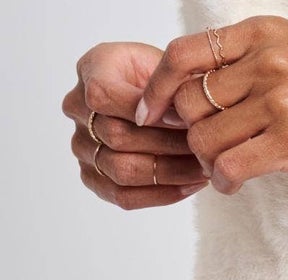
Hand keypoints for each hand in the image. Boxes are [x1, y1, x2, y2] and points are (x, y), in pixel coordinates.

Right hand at [62, 42, 208, 209]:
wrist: (162, 100)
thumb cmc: (168, 81)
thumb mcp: (170, 69)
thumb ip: (168, 88)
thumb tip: (181, 120)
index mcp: (91, 70)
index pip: (103, 95)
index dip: (145, 112)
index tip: (186, 121)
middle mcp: (77, 108)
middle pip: (116, 136)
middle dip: (167, 146)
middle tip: (203, 150)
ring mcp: (82, 146)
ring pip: (121, 170)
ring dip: (169, 173)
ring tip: (203, 169)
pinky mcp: (93, 178)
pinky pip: (124, 196)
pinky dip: (162, 194)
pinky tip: (191, 186)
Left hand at [137, 16, 287, 195]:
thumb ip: (256, 58)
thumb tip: (209, 84)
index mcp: (261, 34)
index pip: (183, 56)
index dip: (157, 87)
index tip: (153, 110)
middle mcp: (264, 63)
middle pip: (191, 103)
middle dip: (189, 132)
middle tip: (204, 150)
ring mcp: (278, 103)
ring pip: (206, 138)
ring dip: (207, 161)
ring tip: (223, 170)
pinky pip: (232, 166)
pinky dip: (223, 181)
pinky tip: (232, 185)